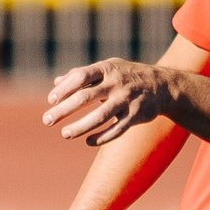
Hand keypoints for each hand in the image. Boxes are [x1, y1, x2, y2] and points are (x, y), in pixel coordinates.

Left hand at [43, 58, 177, 146]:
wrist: (162, 85)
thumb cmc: (127, 75)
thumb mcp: (107, 68)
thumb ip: (82, 75)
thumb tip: (56, 83)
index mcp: (106, 69)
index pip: (80, 77)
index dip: (64, 89)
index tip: (51, 101)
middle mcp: (116, 83)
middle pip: (85, 97)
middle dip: (64, 110)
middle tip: (47, 121)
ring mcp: (127, 100)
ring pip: (100, 116)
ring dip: (80, 127)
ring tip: (64, 134)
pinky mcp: (136, 116)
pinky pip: (117, 129)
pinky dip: (101, 137)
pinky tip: (87, 141)